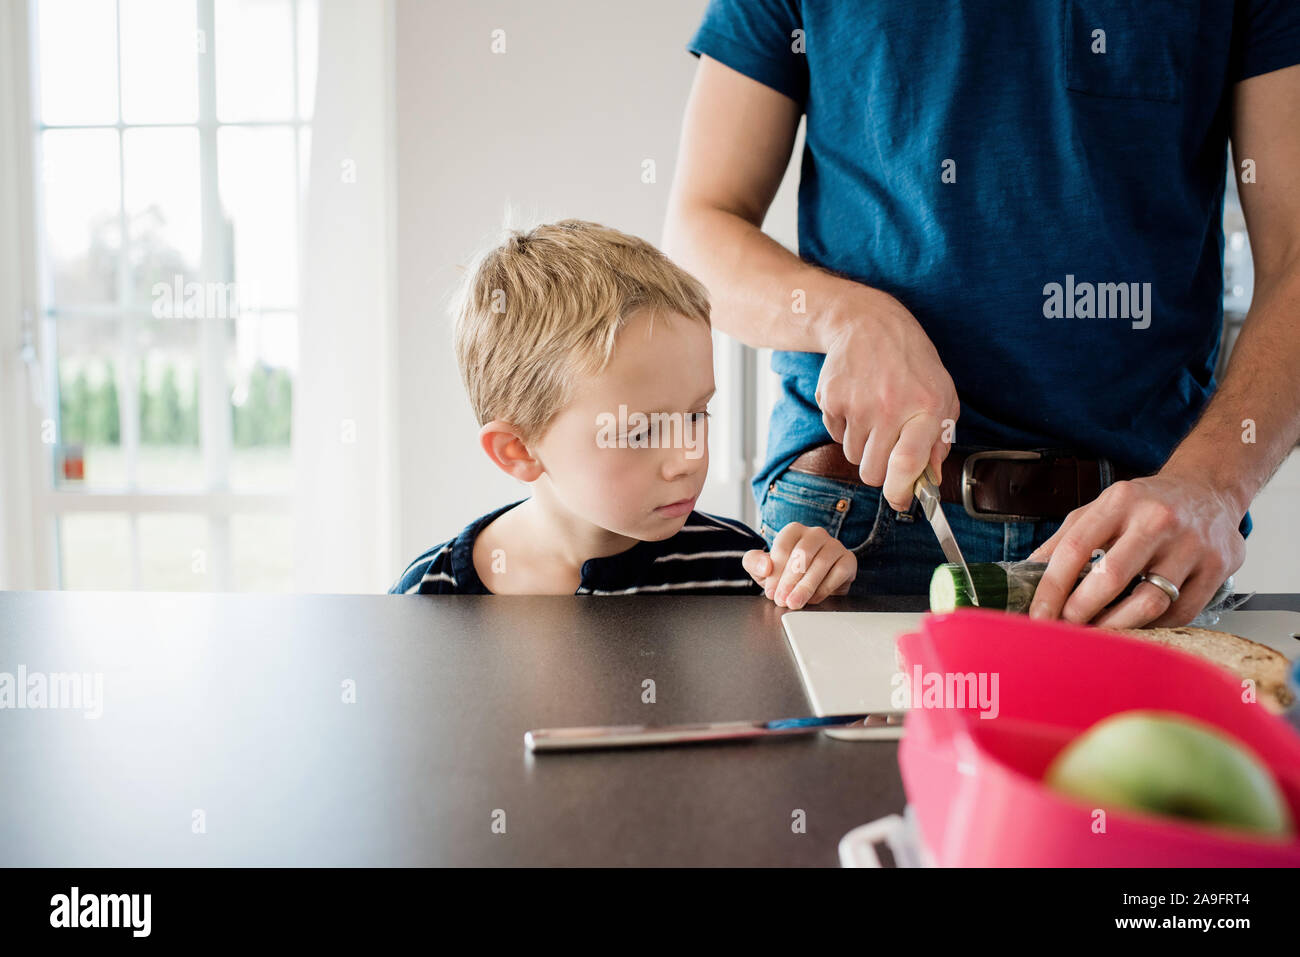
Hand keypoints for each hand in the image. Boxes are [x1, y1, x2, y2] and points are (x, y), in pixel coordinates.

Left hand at [742, 522, 856, 608]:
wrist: (809, 584)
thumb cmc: (785, 572)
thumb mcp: (763, 569)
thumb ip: (755, 563)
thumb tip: (766, 566)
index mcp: (794, 531)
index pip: (783, 546)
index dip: (776, 571)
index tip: (771, 591)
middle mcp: (816, 534)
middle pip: (802, 554)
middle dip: (790, 580)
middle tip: (782, 600)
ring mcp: (834, 545)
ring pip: (821, 564)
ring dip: (806, 587)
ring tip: (795, 603)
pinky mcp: (848, 560)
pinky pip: (838, 573)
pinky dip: (825, 589)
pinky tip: (813, 599)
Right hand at [814, 290, 959, 511]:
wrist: (867, 324)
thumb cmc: (912, 363)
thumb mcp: (942, 395)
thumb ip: (939, 440)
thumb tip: (930, 480)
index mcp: (924, 408)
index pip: (907, 463)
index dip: (901, 491)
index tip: (901, 500)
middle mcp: (888, 407)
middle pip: (872, 472)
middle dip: (880, 472)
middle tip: (888, 452)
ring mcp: (855, 403)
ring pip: (853, 457)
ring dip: (863, 447)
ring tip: (875, 416)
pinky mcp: (831, 399)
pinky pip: (836, 435)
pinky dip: (846, 428)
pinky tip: (858, 402)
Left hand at [1025, 472, 1246, 627]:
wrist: (1208, 489)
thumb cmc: (1146, 505)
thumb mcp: (1101, 508)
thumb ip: (1065, 540)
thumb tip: (1026, 574)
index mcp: (1120, 501)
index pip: (1076, 548)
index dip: (1052, 588)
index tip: (1039, 615)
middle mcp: (1158, 519)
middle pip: (1111, 578)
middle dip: (1081, 611)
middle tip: (1066, 628)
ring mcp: (1192, 544)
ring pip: (1148, 602)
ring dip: (1116, 626)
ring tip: (1098, 633)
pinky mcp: (1218, 567)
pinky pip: (1179, 612)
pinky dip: (1153, 626)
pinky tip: (1136, 624)